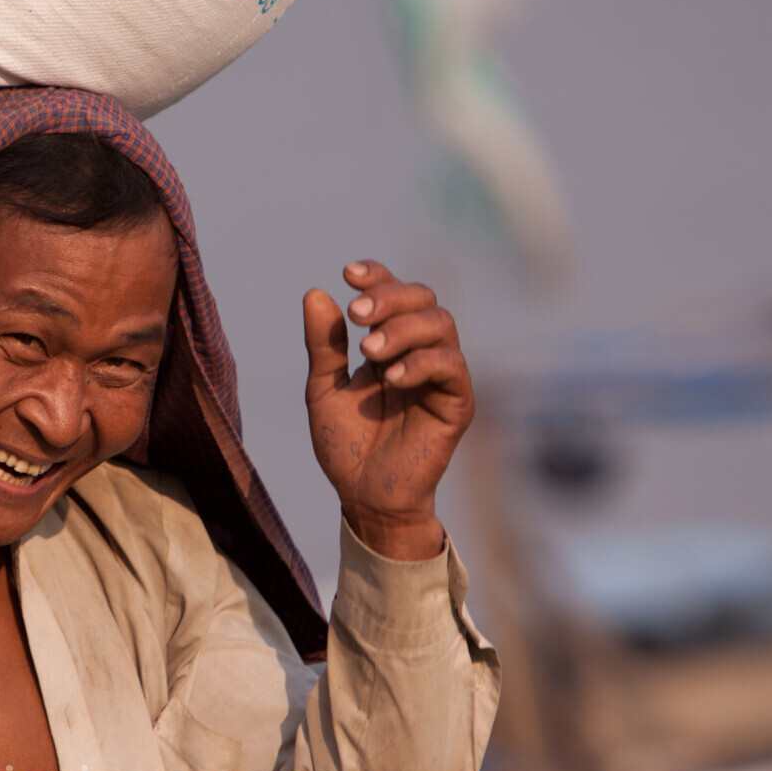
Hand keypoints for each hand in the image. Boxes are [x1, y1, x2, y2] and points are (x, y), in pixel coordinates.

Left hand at [303, 260, 474, 560]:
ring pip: (441, 324)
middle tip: (357, 316)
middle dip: (389, 298)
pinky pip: (451, 366)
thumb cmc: (346, 444)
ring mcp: (440, 376)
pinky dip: (421, 362)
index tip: (347, 274)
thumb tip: (315, 293)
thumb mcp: (324, 389)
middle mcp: (419, 352)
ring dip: (403, 328)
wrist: (364, 495)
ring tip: (369, 350)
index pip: (394, 293)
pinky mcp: (456, 403)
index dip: (377, 276)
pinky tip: (390, 377)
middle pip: (423, 298)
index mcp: (389, 343)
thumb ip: (324, 345)